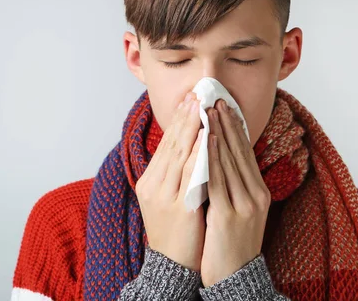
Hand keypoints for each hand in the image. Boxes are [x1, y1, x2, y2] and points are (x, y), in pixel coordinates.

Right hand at [135, 92, 204, 271]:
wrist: (172, 265)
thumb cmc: (176, 231)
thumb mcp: (168, 198)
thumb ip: (175, 173)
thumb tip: (189, 147)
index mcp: (149, 181)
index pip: (165, 144)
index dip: (178, 120)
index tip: (189, 99)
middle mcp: (153, 185)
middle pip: (171, 143)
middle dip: (184, 116)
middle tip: (196, 93)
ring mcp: (164, 196)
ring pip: (179, 154)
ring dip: (192, 127)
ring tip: (201, 106)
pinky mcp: (179, 207)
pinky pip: (190, 173)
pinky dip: (199, 152)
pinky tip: (208, 137)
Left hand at [200, 100, 271, 286]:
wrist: (235, 278)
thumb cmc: (232, 244)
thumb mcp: (242, 211)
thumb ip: (236, 186)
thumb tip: (224, 160)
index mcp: (259, 192)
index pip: (246, 152)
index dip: (236, 127)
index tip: (226, 105)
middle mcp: (255, 194)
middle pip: (240, 151)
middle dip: (227, 122)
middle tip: (217, 97)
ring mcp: (244, 204)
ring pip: (230, 160)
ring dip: (219, 132)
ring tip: (210, 109)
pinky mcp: (228, 215)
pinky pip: (218, 180)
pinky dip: (213, 157)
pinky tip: (208, 139)